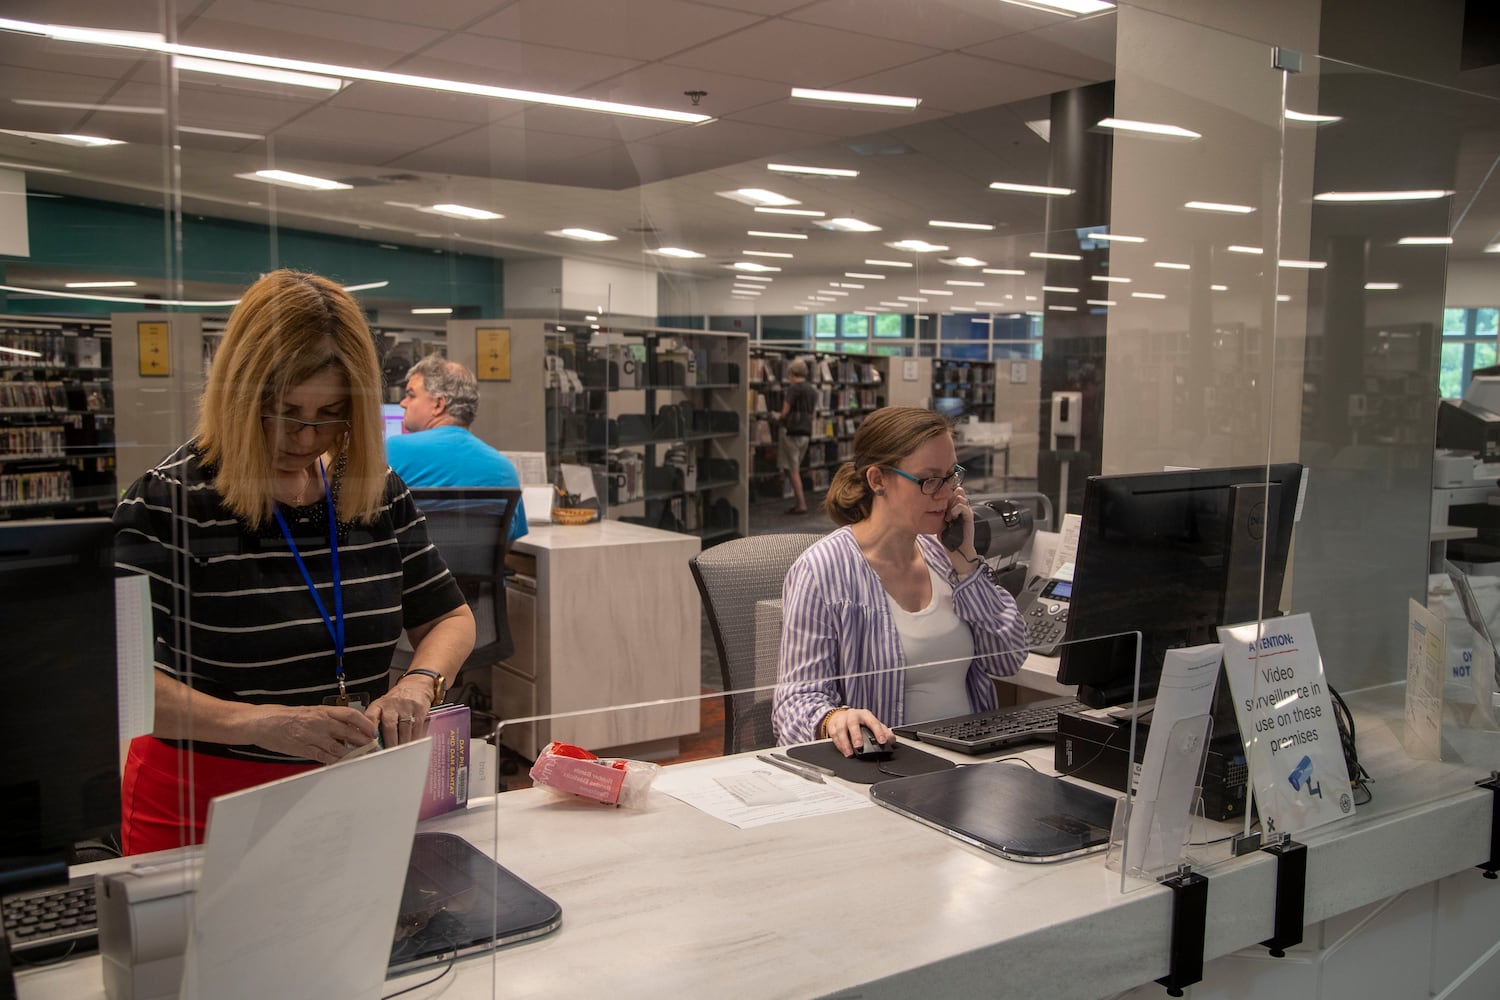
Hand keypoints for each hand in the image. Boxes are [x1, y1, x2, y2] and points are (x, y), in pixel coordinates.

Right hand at [250, 705, 377, 764]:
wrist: (262, 722)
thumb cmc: (285, 716)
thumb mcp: (309, 711)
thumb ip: (327, 718)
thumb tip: (345, 728)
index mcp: (322, 711)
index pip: (350, 715)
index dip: (364, 723)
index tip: (372, 731)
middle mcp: (320, 723)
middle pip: (348, 733)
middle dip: (363, 742)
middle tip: (373, 748)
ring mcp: (312, 737)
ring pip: (338, 748)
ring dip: (352, 754)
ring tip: (362, 758)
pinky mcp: (304, 749)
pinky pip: (324, 757)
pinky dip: (335, 761)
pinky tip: (342, 764)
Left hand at [368, 676, 432, 747]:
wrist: (415, 686)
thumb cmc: (395, 702)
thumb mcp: (382, 708)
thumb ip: (376, 723)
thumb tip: (371, 745)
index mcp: (378, 705)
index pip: (370, 716)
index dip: (369, 731)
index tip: (371, 744)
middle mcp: (392, 704)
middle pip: (389, 725)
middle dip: (390, 743)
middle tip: (388, 755)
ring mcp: (406, 706)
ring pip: (404, 728)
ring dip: (402, 743)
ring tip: (400, 753)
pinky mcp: (419, 709)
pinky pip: (417, 727)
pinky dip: (413, 738)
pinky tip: (411, 745)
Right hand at [823, 707, 892, 757]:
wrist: (841, 716)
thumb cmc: (858, 722)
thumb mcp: (872, 723)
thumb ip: (883, 732)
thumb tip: (891, 740)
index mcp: (865, 715)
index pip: (873, 722)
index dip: (878, 732)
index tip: (882, 741)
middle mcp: (853, 716)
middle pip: (853, 724)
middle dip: (856, 735)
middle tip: (859, 746)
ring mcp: (841, 720)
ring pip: (841, 730)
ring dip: (845, 743)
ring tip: (850, 753)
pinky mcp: (833, 726)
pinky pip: (834, 736)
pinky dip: (838, 745)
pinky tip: (844, 751)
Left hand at [944, 485, 979, 575]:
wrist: (958, 551)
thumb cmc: (949, 540)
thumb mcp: (941, 524)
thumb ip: (939, 514)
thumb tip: (930, 506)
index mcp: (956, 509)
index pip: (953, 492)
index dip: (946, 494)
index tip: (938, 502)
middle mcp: (962, 508)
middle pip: (957, 491)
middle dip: (948, 498)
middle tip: (943, 510)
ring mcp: (966, 512)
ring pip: (960, 497)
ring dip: (951, 504)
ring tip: (947, 516)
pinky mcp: (969, 517)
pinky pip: (963, 507)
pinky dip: (955, 509)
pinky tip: (950, 517)